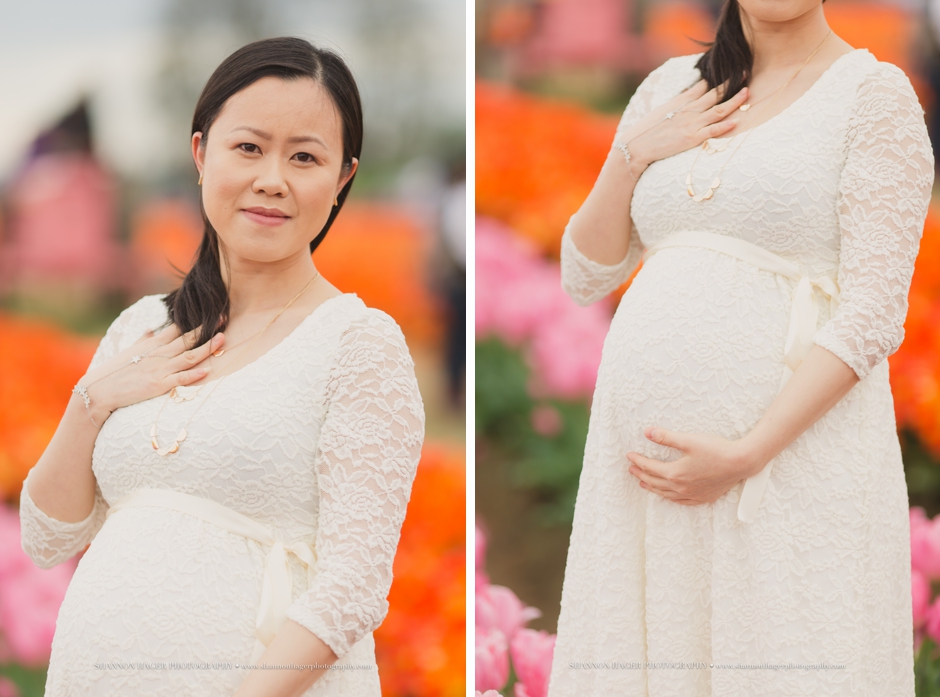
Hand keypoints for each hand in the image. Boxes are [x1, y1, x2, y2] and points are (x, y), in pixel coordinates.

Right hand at [78, 323, 225, 423]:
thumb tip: (150, 330)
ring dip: (207, 348)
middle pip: (188, 339)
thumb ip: (143, 340)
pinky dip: (194, 375)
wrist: (98, 390)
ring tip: (222, 339)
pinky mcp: (158, 384)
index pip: (178, 328)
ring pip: (189, 356)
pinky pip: (180, 379)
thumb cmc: (114, 371)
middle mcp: (159, 354)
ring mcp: (160, 369)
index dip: (196, 320)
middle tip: (225, 317)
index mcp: (153, 344)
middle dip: (207, 328)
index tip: (212, 312)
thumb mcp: (129, 351)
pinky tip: (207, 370)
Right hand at [618, 80, 748, 170]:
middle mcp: (689, 110)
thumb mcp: (666, 108)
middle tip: (746, 72)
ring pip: (718, 110)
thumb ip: (684, 98)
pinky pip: (712, 131)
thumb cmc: (649, 129)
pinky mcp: (691, 139)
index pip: (705, 86)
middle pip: (715, 94)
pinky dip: (724, 126)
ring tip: (747, 93)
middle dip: (731, 83)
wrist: (637, 146)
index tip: (734, 69)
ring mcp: (692, 124)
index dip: (720, 78)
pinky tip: (736, 121)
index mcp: (683, 102)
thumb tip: (699, 86)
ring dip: (734, 101)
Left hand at [625, 426, 759, 505]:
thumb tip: (646, 432)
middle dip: (641, 474)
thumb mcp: (688, 440)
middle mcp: (681, 488)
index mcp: (675, 473)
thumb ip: (666, 437)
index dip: (638, 461)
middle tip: (632, 469)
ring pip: (666, 494)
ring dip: (652, 488)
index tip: (629, 455)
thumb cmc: (716, 449)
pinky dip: (670, 498)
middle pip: (655, 482)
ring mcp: (692, 495)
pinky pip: (681, 502)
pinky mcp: (703, 498)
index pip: (650, 467)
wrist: (741, 463)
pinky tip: (669, 495)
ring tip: (643, 483)